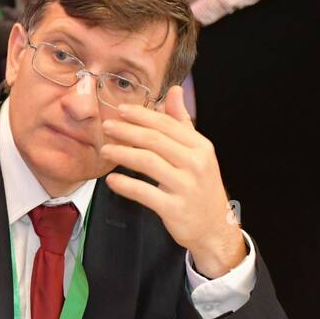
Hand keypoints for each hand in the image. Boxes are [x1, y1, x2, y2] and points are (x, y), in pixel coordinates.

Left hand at [100, 86, 244, 277]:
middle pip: (155, 140)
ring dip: (122, 154)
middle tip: (107, 127)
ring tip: (105, 151)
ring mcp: (186, 187)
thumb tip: (175, 90)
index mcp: (200, 146)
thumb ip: (182, 123)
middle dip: (127, 131)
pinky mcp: (175, 209)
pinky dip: (126, 185)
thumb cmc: (201, 186)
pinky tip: (111, 180)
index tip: (121, 110)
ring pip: (148, 163)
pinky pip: (145, 193)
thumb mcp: (198, 152)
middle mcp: (195, 164)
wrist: (214, 227)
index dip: (142, 116)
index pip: (167, 125)